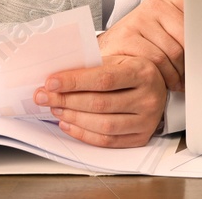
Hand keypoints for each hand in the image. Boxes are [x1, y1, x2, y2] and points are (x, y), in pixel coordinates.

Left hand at [34, 56, 165, 147]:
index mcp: (143, 72)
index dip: (74, 81)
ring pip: (103, 125)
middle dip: (67, 100)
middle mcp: (148, 97)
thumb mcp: (118, 60)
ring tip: (56, 108)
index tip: (52, 82)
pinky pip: (107, 141)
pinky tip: (69, 123)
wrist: (156, 88)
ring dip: (73, 118)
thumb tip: (57, 80)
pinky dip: (83, 134)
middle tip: (45, 96)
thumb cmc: (132, 72)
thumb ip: (92, 68)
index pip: (104, 78)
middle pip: (100, 103)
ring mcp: (146, 120)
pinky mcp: (140, 137)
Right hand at [97, 0, 184, 90]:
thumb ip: (185, 27)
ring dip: (175, 74)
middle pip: (184, 42)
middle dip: (188, 65)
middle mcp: (151, 8)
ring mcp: (137, 21)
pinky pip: (152, 61)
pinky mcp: (125, 38)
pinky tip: (160, 81)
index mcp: (165, 3)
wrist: (105, 49)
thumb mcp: (163, 29)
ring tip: (175, 82)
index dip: (200, 45)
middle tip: (188, 77)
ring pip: (170, 54)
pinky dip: (160, 76)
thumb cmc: (138, 43)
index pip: (193, 22)